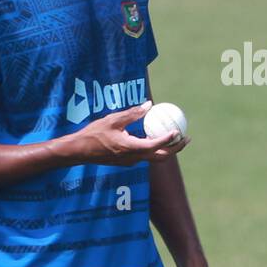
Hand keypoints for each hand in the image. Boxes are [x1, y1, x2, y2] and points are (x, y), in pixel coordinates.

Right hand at [68, 101, 188, 165]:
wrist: (79, 151)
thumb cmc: (94, 133)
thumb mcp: (113, 119)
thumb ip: (132, 113)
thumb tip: (149, 104)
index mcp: (130, 148)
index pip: (154, 145)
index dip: (168, 140)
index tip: (178, 131)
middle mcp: (133, 158)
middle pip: (160, 157)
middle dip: (176, 149)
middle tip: (186, 138)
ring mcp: (130, 162)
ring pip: (154, 158)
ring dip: (167, 150)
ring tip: (176, 138)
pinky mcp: (127, 162)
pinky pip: (145, 156)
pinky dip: (154, 148)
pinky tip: (155, 137)